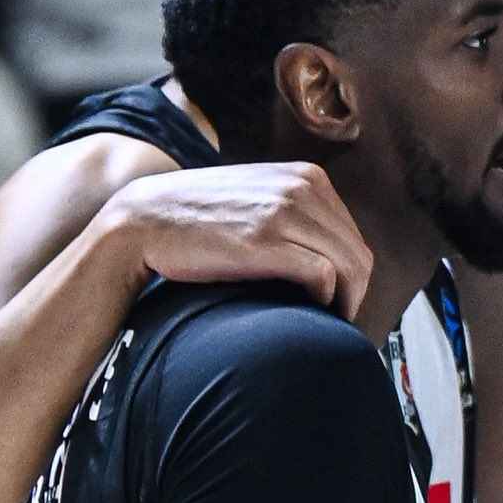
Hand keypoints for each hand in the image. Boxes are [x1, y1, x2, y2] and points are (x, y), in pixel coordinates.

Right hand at [104, 160, 371, 318]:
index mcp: (307, 177)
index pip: (354, 238)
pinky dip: (323, 301)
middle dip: (354, 296)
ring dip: (342, 304)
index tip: (337, 304)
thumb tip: (328, 257)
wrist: (144, 221)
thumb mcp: (256, 199)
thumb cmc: (198, 221)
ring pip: (348, 268)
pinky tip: (305, 313)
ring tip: (323, 325)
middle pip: (358, 256)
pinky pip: (323, 275)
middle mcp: (301, 188)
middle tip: (337, 323)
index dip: (351, 278)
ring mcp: (285, 210)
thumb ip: (294, 215)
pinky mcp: (267, 239)